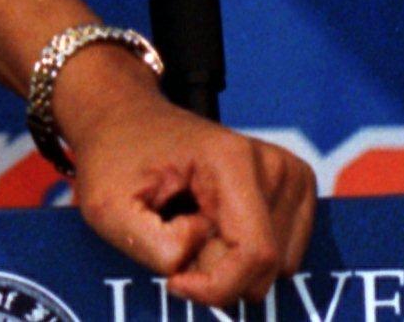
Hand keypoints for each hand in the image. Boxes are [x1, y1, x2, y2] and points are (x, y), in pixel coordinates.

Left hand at [54, 45, 316, 307]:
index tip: (174, 281)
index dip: (217, 286)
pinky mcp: (293, 189)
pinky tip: (211, 222)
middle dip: (217, 270)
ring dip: (228, 261)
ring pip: (274, 265)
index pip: (254, 253)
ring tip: (190, 223)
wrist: (124, 118)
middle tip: (173, 237)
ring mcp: (288, 175)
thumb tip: (202, 254)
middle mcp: (272, 164)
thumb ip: (157, 247)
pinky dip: (243, 253)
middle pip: (265, 264)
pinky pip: (281, 254)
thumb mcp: (109, 206)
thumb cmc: (115, 158)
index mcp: (231, 159)